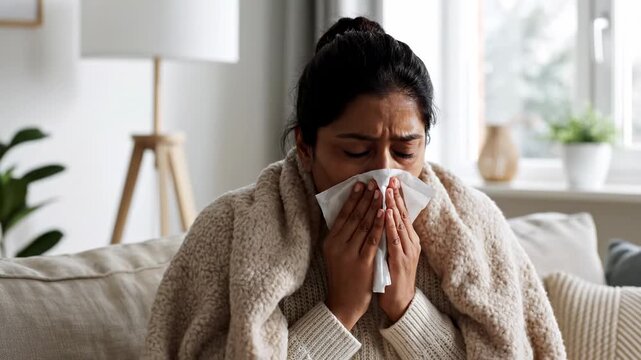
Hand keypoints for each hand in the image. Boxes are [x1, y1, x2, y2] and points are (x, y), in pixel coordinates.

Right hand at [323, 179, 384, 329]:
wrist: (343, 303)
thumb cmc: (342, 276)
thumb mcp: (335, 254)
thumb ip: (341, 235)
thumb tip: (351, 212)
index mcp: (330, 241)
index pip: (342, 215)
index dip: (353, 198)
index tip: (360, 184)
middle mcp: (338, 245)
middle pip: (354, 216)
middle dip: (365, 198)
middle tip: (374, 183)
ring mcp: (350, 254)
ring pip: (364, 225)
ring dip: (373, 206)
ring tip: (381, 192)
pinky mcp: (363, 263)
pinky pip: (373, 239)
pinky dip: (379, 224)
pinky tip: (384, 213)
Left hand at [378, 176, 420, 322]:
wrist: (400, 301)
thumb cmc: (393, 276)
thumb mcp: (392, 251)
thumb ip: (389, 235)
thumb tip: (381, 216)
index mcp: (408, 239)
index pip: (402, 213)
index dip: (397, 197)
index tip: (391, 181)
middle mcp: (411, 242)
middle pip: (403, 214)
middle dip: (396, 196)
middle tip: (390, 179)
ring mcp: (408, 251)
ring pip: (400, 224)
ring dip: (393, 206)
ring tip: (387, 191)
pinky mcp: (401, 261)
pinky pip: (395, 240)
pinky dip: (391, 226)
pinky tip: (386, 214)